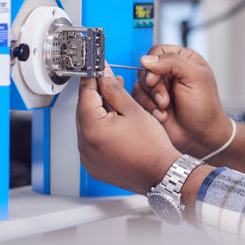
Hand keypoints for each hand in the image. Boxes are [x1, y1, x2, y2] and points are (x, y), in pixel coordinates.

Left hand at [76, 69, 180, 194]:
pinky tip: (115, 124)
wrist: (161, 174)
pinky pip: (90, 142)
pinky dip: (99, 130)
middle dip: (96, 95)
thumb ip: (114, 90)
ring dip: (97, 112)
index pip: (85, 95)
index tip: (97, 70)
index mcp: (93, 129)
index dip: (92, 79)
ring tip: (117, 104)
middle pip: (83, 110)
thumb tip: (104, 75)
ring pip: (86, 126)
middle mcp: (85, 146)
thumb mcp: (134, 110)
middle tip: (110, 83)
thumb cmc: (152, 147)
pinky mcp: (93, 165)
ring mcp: (88, 158)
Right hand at [132, 45, 232, 159]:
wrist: (201, 135)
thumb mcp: (195, 77)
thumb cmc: (205, 106)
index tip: (155, 79)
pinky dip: (148, 108)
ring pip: (139, 85)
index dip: (152, 65)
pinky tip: (162, 116)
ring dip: (150, 99)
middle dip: (153, 87)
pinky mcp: (151, 103)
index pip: (156, 52)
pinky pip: (137, 100)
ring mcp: (159, 88)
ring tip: (165, 109)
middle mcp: (169, 72)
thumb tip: (146, 59)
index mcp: (182, 59)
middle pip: (145, 69)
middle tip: (165, 100)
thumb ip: (173, 62)